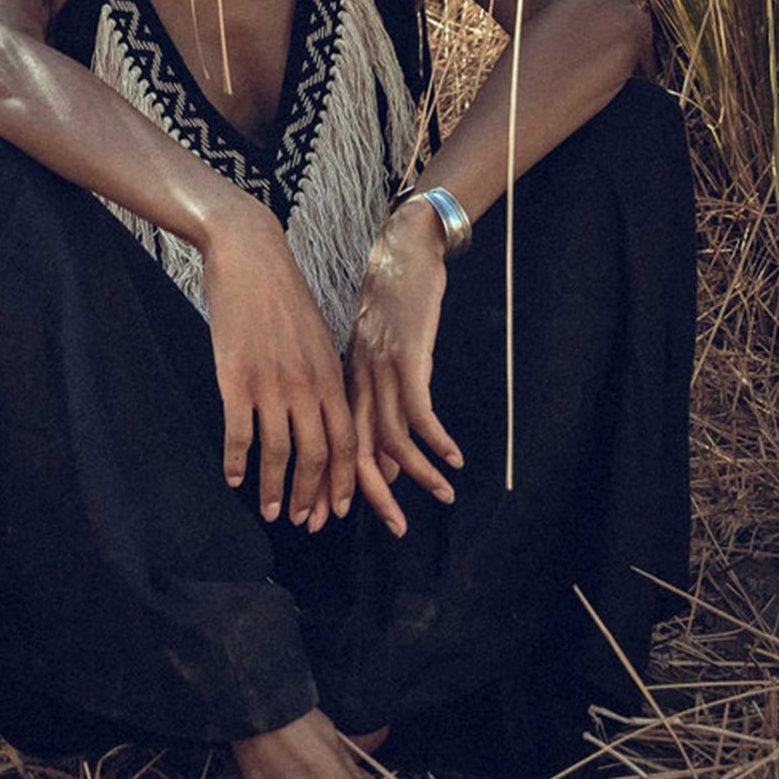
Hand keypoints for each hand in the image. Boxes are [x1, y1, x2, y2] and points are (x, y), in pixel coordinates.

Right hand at [202, 204, 357, 526]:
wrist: (251, 254)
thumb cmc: (282, 295)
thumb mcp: (316, 337)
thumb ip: (322, 377)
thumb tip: (323, 415)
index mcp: (330, 375)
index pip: (346, 442)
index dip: (341, 482)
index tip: (336, 509)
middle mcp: (307, 384)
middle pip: (316, 455)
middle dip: (312, 496)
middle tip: (304, 521)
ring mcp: (272, 382)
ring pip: (280, 453)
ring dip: (276, 489)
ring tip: (271, 510)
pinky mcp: (236, 377)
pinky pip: (239, 433)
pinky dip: (237, 462)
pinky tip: (232, 477)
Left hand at [345, 199, 463, 536]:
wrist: (400, 250)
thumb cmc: (388, 302)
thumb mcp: (371, 354)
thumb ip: (371, 402)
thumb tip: (381, 457)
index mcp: (342, 383)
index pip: (331, 446)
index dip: (329, 485)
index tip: (325, 519)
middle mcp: (357, 382)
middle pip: (356, 450)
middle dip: (371, 495)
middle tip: (393, 529)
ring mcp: (381, 370)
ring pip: (391, 436)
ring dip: (418, 473)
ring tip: (443, 497)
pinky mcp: (407, 356)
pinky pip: (420, 410)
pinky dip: (436, 439)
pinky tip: (453, 458)